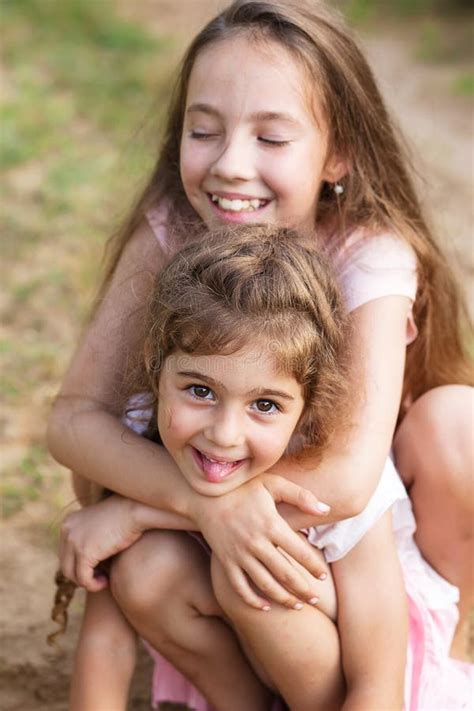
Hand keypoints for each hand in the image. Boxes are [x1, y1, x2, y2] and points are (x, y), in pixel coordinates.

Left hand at [59, 496, 144, 591]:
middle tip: (100, 577)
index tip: (97, 569)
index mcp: (69, 523)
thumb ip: (89, 539)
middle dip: (82, 575)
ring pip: (71, 574)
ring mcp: (73, 540)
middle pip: (66, 564)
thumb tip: (85, 563)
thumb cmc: (126, 518)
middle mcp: (67, 530)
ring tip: (103, 580)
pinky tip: (106, 581)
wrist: (136, 509)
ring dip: (87, 582)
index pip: (65, 553)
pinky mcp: (84, 552)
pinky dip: (93, 585)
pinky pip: (84, 579)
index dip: (79, 565)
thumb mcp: (101, 526)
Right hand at [190, 474, 329, 610]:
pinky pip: (240, 587)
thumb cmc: (243, 488)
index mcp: (271, 524)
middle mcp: (256, 543)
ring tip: (297, 606)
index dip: (315, 567)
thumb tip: (326, 509)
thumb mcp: (273, 484)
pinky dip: (253, 601)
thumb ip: (300, 495)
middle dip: (303, 590)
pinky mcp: (226, 561)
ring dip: (283, 599)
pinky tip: (266, 607)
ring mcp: (240, 554)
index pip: (300, 552)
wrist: (205, 495)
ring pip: (266, 585)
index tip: (324, 576)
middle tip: (315, 600)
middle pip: (286, 574)